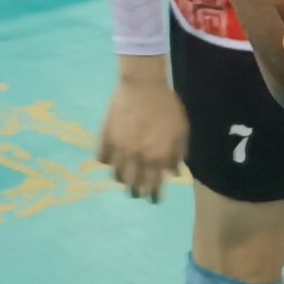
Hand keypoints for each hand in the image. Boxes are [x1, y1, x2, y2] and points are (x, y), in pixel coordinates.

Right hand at [100, 52, 183, 199]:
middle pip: (134, 185)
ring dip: (122, 180)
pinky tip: (111, 160)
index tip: (154, 199)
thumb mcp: (181, 130)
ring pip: (117, 175)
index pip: (154, 186)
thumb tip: (174, 173)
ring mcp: (120, 149)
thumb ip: (178, 154)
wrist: (144, 84)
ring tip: (125, 178)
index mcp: (157, 157)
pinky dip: (106, 162)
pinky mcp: (106, 137)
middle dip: (137, 192)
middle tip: (138, 192)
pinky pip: (102, 157)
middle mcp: (137, 158)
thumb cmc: (167, 106)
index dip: (154, 196)